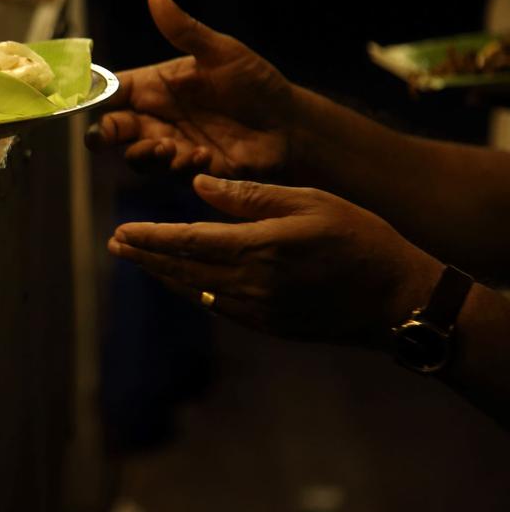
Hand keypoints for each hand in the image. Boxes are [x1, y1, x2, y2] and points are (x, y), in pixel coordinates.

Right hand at [86, 0, 295, 179]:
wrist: (290, 124)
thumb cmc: (255, 83)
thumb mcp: (221, 52)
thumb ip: (184, 30)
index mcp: (155, 86)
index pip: (110, 90)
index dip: (90, 94)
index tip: (77, 98)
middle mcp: (157, 117)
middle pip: (111, 128)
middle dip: (104, 134)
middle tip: (111, 134)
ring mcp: (172, 145)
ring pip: (136, 156)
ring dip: (144, 153)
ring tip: (169, 146)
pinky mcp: (192, 169)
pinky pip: (172, 174)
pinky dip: (182, 167)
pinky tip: (204, 155)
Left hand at [109, 175, 442, 346]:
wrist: (397, 299)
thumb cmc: (360, 238)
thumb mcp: (309, 201)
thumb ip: (249, 196)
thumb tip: (197, 186)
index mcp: (259, 247)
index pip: (188, 241)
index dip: (150, 237)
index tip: (121, 231)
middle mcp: (252, 283)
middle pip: (183, 269)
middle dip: (146, 256)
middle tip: (115, 245)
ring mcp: (259, 309)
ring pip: (196, 290)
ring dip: (163, 275)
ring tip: (137, 260)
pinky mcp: (269, 325)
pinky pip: (218, 306)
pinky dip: (192, 291)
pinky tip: (180, 280)